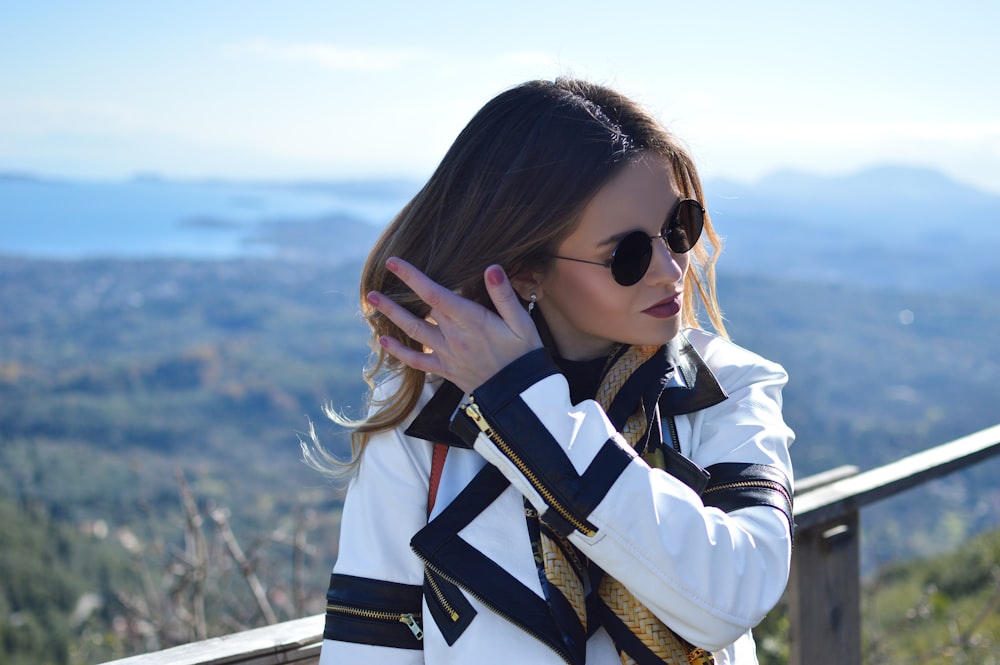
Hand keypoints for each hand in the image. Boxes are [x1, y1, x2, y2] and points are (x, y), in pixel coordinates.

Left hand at [366, 258, 542, 393]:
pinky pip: (418, 361)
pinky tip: (384, 341)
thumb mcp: (522, 322)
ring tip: (372, 302)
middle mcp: (453, 336)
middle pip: (419, 310)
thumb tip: (491, 268)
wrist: (521, 395)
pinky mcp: (446, 370)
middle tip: (374, 282)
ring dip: (391, 316)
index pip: (434, 294)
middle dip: (397, 295)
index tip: (393, 262)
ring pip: (414, 331)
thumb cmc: (524, 355)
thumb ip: (504, 295)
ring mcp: (447, 354)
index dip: (412, 277)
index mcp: (471, 321)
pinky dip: (399, 352)